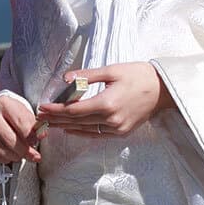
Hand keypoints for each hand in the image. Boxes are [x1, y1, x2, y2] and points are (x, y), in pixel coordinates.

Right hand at [0, 92, 41, 163]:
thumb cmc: (11, 113)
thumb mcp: (24, 112)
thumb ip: (34, 124)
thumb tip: (42, 135)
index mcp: (4, 104)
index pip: (21, 124)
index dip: (32, 137)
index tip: (38, 142)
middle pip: (10, 140)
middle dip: (25, 151)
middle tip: (33, 155)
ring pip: (2, 150)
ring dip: (15, 157)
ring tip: (22, 155)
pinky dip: (5, 159)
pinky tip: (10, 156)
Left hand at [36, 63, 170, 137]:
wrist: (162, 89)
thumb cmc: (138, 75)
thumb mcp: (112, 70)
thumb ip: (87, 75)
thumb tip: (66, 78)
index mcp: (107, 103)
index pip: (74, 110)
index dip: (56, 110)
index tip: (42, 107)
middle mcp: (110, 120)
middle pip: (77, 122)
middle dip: (57, 119)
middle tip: (41, 117)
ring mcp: (117, 128)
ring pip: (85, 130)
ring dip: (67, 127)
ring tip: (51, 123)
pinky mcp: (122, 132)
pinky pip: (97, 134)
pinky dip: (82, 132)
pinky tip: (71, 129)